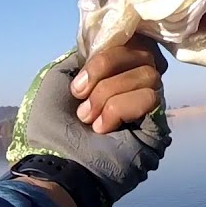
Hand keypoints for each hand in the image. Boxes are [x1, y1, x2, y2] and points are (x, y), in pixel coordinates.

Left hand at [6, 36, 170, 206]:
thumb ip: (85, 55)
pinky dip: (119, 108)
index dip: (112, 48)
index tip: (84, 67)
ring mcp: (147, 107)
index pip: (133, 42)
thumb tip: (107, 43)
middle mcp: (134, 87)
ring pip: (148, 74)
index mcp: (112, 74)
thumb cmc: (49, 127)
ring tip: (88, 119)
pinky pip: (150, 97)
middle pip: (143, 52)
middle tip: (80, 95)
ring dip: (108, 93)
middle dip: (105, 68)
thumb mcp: (59, 78)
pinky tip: (103, 128)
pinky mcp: (157, 126)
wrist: (54, 164)